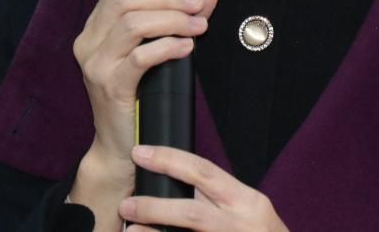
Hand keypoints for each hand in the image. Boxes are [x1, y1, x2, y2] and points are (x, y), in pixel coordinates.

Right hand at [67, 0, 219, 219]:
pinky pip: (139, 58)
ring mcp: (96, 64)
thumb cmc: (142, 93)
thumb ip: (184, 14)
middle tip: (197, 3)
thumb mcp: (161, 47)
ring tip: (198, 25)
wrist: (122, 145)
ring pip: (132, 24)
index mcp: (97, 26)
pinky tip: (186, 46)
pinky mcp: (110, 87)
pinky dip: (166, 47)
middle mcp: (90, 41)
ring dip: (171, 19)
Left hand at [119, 145, 288, 230]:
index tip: (141, 153)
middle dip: (153, 205)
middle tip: (126, 204)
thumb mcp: (252, 212)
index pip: (204, 171)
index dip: (169, 160)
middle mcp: (239, 223)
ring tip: (131, 230)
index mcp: (247, 202)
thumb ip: (222, 200)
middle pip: (190, 211)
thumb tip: (181, 185)